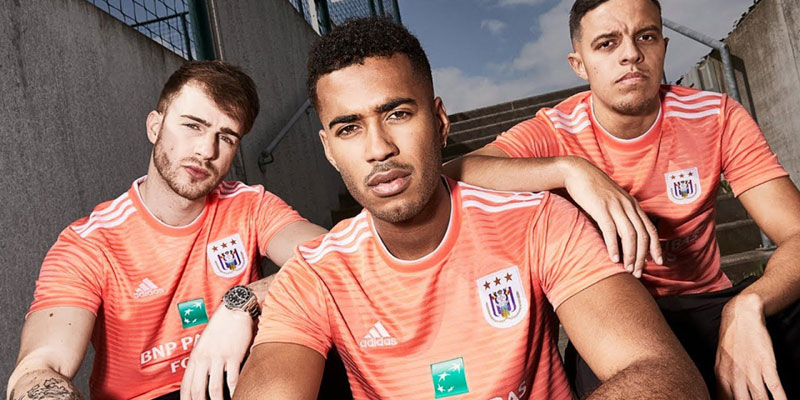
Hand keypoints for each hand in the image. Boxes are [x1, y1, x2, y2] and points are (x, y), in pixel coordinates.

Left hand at [180, 306, 253, 399]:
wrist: (234, 311)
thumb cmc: (221, 328)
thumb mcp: (205, 345)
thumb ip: (201, 362)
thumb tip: (200, 380)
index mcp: (195, 357)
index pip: (186, 385)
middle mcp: (204, 358)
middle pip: (198, 390)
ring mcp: (219, 357)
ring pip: (215, 388)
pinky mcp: (233, 355)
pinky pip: (232, 379)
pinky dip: (234, 391)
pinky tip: (236, 395)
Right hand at [561, 157, 662, 276]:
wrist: (578, 172)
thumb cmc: (593, 188)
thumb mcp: (613, 200)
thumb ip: (621, 213)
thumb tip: (623, 233)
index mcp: (633, 204)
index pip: (650, 229)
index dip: (655, 247)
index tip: (657, 262)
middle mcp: (628, 206)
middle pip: (642, 235)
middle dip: (642, 256)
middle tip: (638, 272)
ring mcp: (615, 207)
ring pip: (630, 235)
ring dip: (630, 255)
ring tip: (628, 269)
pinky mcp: (601, 208)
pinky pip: (611, 231)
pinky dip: (614, 246)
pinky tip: (613, 258)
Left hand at [716, 293, 785, 399]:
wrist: (741, 317)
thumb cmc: (732, 341)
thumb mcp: (720, 362)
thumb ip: (723, 381)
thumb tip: (722, 396)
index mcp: (721, 376)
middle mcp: (734, 376)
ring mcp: (751, 371)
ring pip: (759, 399)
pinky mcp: (766, 365)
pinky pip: (774, 387)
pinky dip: (780, 399)